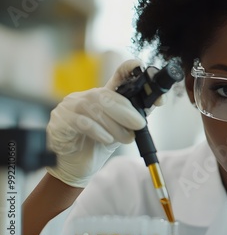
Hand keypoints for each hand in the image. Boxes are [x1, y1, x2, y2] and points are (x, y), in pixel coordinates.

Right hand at [46, 59, 154, 187]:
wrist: (78, 167)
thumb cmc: (99, 144)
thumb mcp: (123, 128)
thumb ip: (137, 114)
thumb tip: (158, 100)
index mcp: (103, 95)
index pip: (116, 75)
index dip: (128, 68)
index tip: (140, 67)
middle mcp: (84, 97)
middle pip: (105, 95)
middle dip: (126, 110)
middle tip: (140, 124)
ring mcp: (69, 107)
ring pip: (94, 108)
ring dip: (114, 125)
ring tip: (127, 138)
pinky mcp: (59, 122)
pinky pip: (81, 122)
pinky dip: (98, 131)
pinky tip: (107, 140)